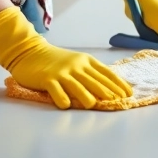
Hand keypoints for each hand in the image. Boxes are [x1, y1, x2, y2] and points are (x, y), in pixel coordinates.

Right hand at [0, 6, 131, 109]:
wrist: (29, 52)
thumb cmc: (55, 60)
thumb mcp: (76, 62)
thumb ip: (90, 73)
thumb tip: (109, 87)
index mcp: (85, 61)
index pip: (106, 73)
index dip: (118, 83)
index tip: (128, 93)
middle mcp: (76, 65)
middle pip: (94, 80)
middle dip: (107, 91)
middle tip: (118, 101)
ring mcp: (61, 72)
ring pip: (76, 85)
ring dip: (85, 96)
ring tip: (93, 105)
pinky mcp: (47, 79)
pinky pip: (55, 90)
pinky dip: (60, 98)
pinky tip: (65, 105)